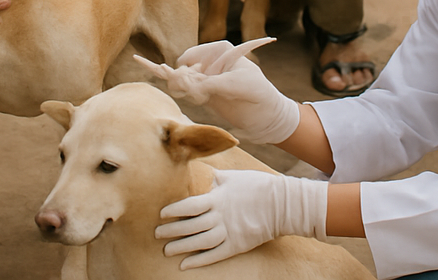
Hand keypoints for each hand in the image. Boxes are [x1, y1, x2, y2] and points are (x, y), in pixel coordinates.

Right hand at [135, 38, 300, 144]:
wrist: (268, 117)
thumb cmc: (258, 94)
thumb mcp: (239, 86)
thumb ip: (213, 84)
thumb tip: (191, 87)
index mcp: (219, 50)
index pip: (190, 58)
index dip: (189, 74)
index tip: (199, 88)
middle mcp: (210, 61)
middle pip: (182, 68)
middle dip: (183, 83)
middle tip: (201, 95)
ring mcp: (205, 77)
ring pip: (179, 79)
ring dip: (182, 90)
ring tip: (203, 98)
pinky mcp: (203, 92)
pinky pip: (181, 85)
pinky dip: (166, 79)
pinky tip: (141, 62)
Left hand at [156, 170, 326, 268]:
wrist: (281, 204)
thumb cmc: (256, 185)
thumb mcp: (233, 177)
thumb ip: (215, 178)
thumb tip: (201, 173)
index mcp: (218, 197)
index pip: (191, 205)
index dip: (175, 210)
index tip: (161, 213)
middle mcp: (221, 216)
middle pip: (191, 225)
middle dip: (172, 230)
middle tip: (156, 233)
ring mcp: (229, 232)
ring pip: (200, 242)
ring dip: (182, 247)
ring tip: (166, 250)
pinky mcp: (237, 245)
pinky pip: (214, 255)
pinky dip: (199, 261)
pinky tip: (185, 265)